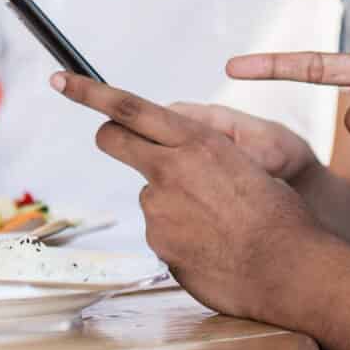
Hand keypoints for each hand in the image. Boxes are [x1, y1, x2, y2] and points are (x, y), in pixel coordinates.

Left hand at [50, 72, 331, 326]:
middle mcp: (168, 171)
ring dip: (172, 206)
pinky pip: (164, 234)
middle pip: (114, 141)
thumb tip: (179, 160)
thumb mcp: (244, 164)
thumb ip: (203, 156)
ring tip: (218, 225)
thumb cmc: (278, 214)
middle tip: (121, 143)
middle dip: (112, 138)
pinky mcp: (158, 247)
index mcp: (196, 141)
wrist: (291, 269)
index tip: (59, 80)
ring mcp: (158, 211)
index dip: (88, 92)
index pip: (128, 108)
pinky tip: (215, 249)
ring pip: (151, 197)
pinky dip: (183, 239)